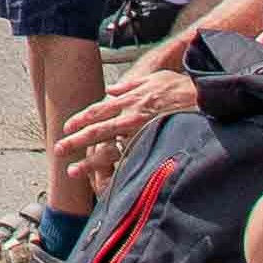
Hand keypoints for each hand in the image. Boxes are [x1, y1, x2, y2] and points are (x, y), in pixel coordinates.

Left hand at [50, 71, 188, 204]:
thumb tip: (110, 90)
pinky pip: (130, 163)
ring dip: (89, 163)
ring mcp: (141, 134)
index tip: (67, 128)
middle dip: (75, 141)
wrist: (205, 98)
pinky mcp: (153, 146)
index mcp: (130, 100)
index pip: (98, 111)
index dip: (80, 119)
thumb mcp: (152, 78)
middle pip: (97, 131)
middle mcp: (131, 117)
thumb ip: (129, 85)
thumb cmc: (179, 87)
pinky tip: (104, 184)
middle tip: (58, 150)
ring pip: (109, 151)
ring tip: (72, 172)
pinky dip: (116, 174)